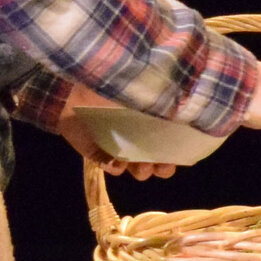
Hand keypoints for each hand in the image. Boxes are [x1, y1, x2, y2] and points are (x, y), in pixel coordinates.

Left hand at [53, 101, 175, 180]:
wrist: (75, 91)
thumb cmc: (113, 90)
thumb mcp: (142, 95)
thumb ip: (163, 105)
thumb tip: (185, 113)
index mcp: (151, 123)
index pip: (171, 145)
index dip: (177, 155)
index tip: (178, 159)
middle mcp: (138, 137)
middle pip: (157, 162)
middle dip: (161, 168)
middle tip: (159, 165)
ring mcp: (119, 147)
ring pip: (137, 169)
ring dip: (141, 170)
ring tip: (138, 165)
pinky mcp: (99, 154)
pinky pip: (112, 168)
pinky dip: (116, 167)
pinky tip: (116, 162)